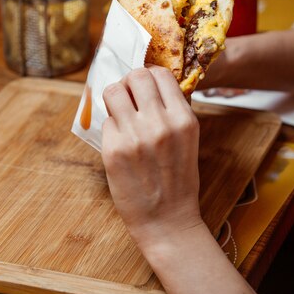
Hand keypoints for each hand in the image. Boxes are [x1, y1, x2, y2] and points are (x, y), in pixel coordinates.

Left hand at [101, 66, 202, 250]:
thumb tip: (149, 83)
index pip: (160, 74)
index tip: (145, 87)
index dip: (149, 76)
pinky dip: (111, 126)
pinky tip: (120, 141)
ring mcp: (134, 136)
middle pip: (135, 76)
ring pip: (113, 91)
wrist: (166, 220)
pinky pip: (106, 121)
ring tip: (120, 113)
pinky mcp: (113, 149)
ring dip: (115, 98)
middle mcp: (160, 123)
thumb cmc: (177, 180)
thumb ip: (172, 111)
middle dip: (129, 82)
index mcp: (184, 119)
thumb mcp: (188, 140)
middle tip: (129, 96)